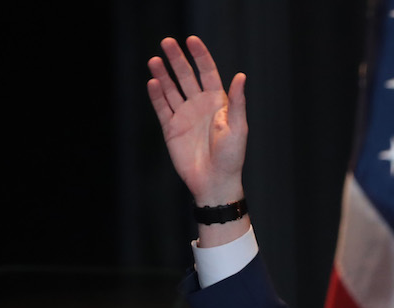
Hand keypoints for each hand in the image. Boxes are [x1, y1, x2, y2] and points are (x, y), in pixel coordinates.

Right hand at [147, 36, 246, 206]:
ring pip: (171, 89)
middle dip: (177, 59)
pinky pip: (162, 108)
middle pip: (186, 76)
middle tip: (167, 42)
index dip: (200, 56)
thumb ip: (237, 102)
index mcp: (218, 102)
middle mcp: (200, 105)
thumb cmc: (231, 157)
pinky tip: (153, 82)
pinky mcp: (171, 128)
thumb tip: (241, 76)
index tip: (191, 40)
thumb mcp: (237, 128)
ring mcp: (184, 116)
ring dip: (163, 74)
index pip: (208, 72)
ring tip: (154, 60)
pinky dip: (157, 95)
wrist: (214, 181)